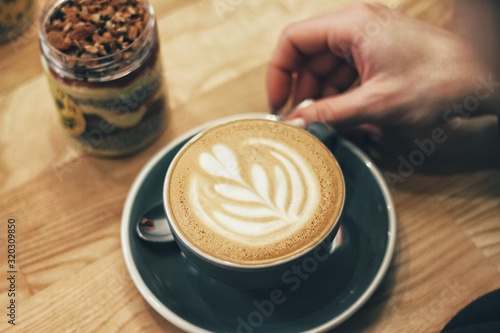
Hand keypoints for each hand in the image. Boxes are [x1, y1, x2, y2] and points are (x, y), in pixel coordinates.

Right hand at [266, 3, 489, 130]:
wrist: (481, 78)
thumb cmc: (439, 79)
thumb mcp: (376, 102)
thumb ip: (329, 114)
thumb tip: (296, 125)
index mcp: (351, 26)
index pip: (294, 40)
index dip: (279, 73)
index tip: (278, 104)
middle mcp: (355, 29)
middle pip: (309, 59)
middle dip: (304, 93)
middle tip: (304, 123)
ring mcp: (366, 43)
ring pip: (326, 71)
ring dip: (324, 100)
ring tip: (330, 125)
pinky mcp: (377, 58)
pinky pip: (346, 78)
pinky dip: (342, 99)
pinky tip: (350, 120)